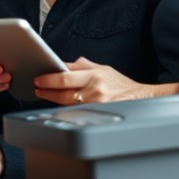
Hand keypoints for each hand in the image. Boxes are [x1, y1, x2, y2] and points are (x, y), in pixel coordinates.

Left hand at [32, 57, 178, 104]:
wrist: (142, 100)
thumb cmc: (121, 84)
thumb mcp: (103, 69)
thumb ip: (82, 66)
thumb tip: (62, 63)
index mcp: (95, 75)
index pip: (66, 77)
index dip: (49, 79)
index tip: (38, 78)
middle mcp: (95, 91)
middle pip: (64, 92)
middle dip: (47, 90)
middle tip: (36, 87)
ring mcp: (96, 105)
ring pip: (68, 103)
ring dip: (53, 99)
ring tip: (43, 94)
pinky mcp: (98, 115)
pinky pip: (77, 111)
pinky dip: (66, 108)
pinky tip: (58, 104)